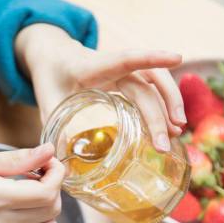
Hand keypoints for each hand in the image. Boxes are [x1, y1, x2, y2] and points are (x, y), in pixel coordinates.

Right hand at [0, 144, 63, 222]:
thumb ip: (14, 160)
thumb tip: (48, 151)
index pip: (46, 192)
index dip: (57, 174)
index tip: (48, 162)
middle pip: (51, 211)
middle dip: (53, 189)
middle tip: (38, 175)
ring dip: (48, 211)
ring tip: (30, 196)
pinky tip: (24, 216)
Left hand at [15, 24, 186, 151]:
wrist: (54, 58)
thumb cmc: (50, 78)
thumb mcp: (46, 102)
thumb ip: (54, 129)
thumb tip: (61, 164)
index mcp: (90, 66)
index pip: (124, 59)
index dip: (150, 58)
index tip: (177, 58)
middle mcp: (112, 66)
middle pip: (144, 84)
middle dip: (157, 114)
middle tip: (164, 145)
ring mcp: (122, 72)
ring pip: (153, 84)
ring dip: (168, 107)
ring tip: (177, 134)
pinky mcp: (127, 80)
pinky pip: (149, 90)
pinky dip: (161, 108)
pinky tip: (168, 128)